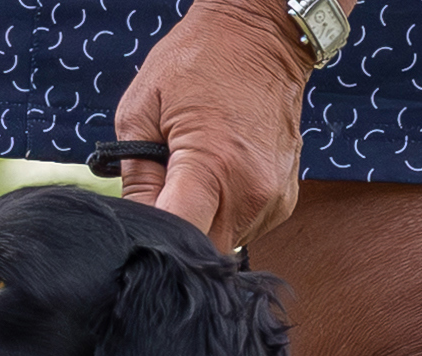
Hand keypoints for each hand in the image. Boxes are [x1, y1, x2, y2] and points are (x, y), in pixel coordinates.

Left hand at [112, 0, 330, 253]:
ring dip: (203, 222)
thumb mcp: (143, 107)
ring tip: (196, 176)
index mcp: (212, 165)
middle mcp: (250, 192)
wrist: (262, 39)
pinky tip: (220, 177)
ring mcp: (273, 200)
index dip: (156, 238)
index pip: (179, 236)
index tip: (145, 224)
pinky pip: (245, 227)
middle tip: (165, 194)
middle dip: (179, 233)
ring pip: (224, 242)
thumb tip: (137, 219)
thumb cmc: (199, 62)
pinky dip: (226, 212)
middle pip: (203, 250)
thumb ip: (135, 173)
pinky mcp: (285, 202)